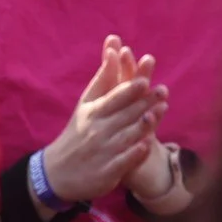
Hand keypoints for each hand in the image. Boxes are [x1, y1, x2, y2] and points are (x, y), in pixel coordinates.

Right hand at [39, 37, 169, 207]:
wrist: (59, 171)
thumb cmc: (79, 131)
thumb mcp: (87, 104)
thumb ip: (103, 78)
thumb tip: (114, 49)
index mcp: (93, 112)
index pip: (113, 99)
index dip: (129, 90)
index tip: (144, 80)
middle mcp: (98, 130)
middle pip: (124, 114)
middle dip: (143, 102)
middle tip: (163, 90)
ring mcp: (104, 151)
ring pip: (126, 136)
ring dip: (144, 124)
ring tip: (162, 111)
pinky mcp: (108, 171)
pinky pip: (124, 161)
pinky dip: (135, 153)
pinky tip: (148, 145)